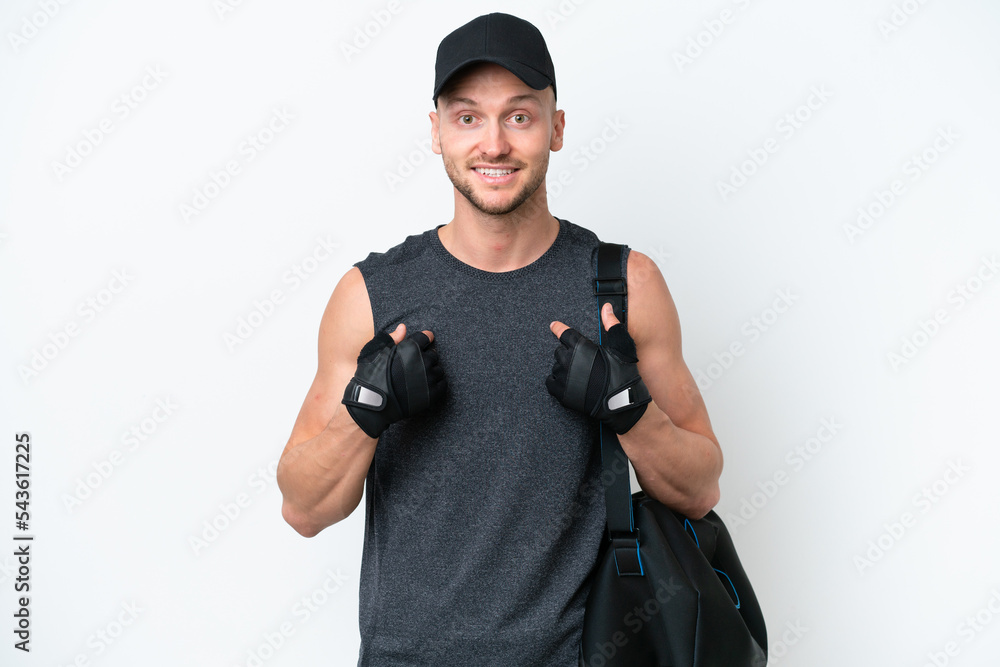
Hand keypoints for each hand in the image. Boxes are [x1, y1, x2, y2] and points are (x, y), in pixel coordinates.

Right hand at [342, 323, 445, 437]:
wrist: (371, 403)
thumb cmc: (370, 375)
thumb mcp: (375, 351)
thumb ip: (392, 338)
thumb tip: (403, 327)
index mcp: (411, 348)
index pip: (426, 337)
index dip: (424, 338)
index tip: (424, 342)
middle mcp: (423, 362)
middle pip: (433, 353)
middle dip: (426, 355)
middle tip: (417, 362)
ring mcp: (428, 379)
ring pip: (438, 369)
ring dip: (432, 370)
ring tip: (420, 375)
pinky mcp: (431, 394)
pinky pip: (442, 384)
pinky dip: (436, 383)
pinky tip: (427, 384)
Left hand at [546, 303, 650, 433]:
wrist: (621, 402)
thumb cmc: (622, 373)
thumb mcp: (621, 346)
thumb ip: (611, 325)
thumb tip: (606, 307)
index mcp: (580, 346)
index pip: (563, 333)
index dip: (559, 328)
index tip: (553, 326)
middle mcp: (568, 360)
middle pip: (560, 351)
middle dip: (568, 353)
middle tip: (582, 361)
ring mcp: (563, 377)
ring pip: (556, 367)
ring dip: (564, 368)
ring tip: (579, 375)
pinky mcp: (561, 393)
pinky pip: (551, 382)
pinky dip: (558, 381)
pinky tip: (569, 383)